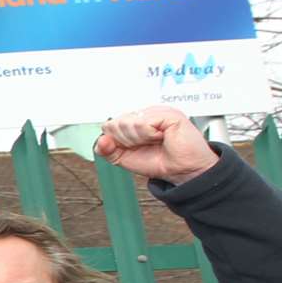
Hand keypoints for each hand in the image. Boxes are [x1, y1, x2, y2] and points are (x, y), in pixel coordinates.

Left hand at [95, 105, 216, 183]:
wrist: (182, 171)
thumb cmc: (160, 162)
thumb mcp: (124, 158)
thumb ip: (107, 150)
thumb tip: (101, 139)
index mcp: (136, 120)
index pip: (110, 125)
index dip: (116, 141)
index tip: (133, 147)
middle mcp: (146, 113)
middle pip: (115, 123)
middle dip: (126, 141)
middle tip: (146, 145)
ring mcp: (157, 111)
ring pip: (127, 122)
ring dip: (139, 139)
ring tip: (155, 141)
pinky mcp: (168, 113)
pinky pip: (142, 123)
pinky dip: (149, 136)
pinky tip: (162, 137)